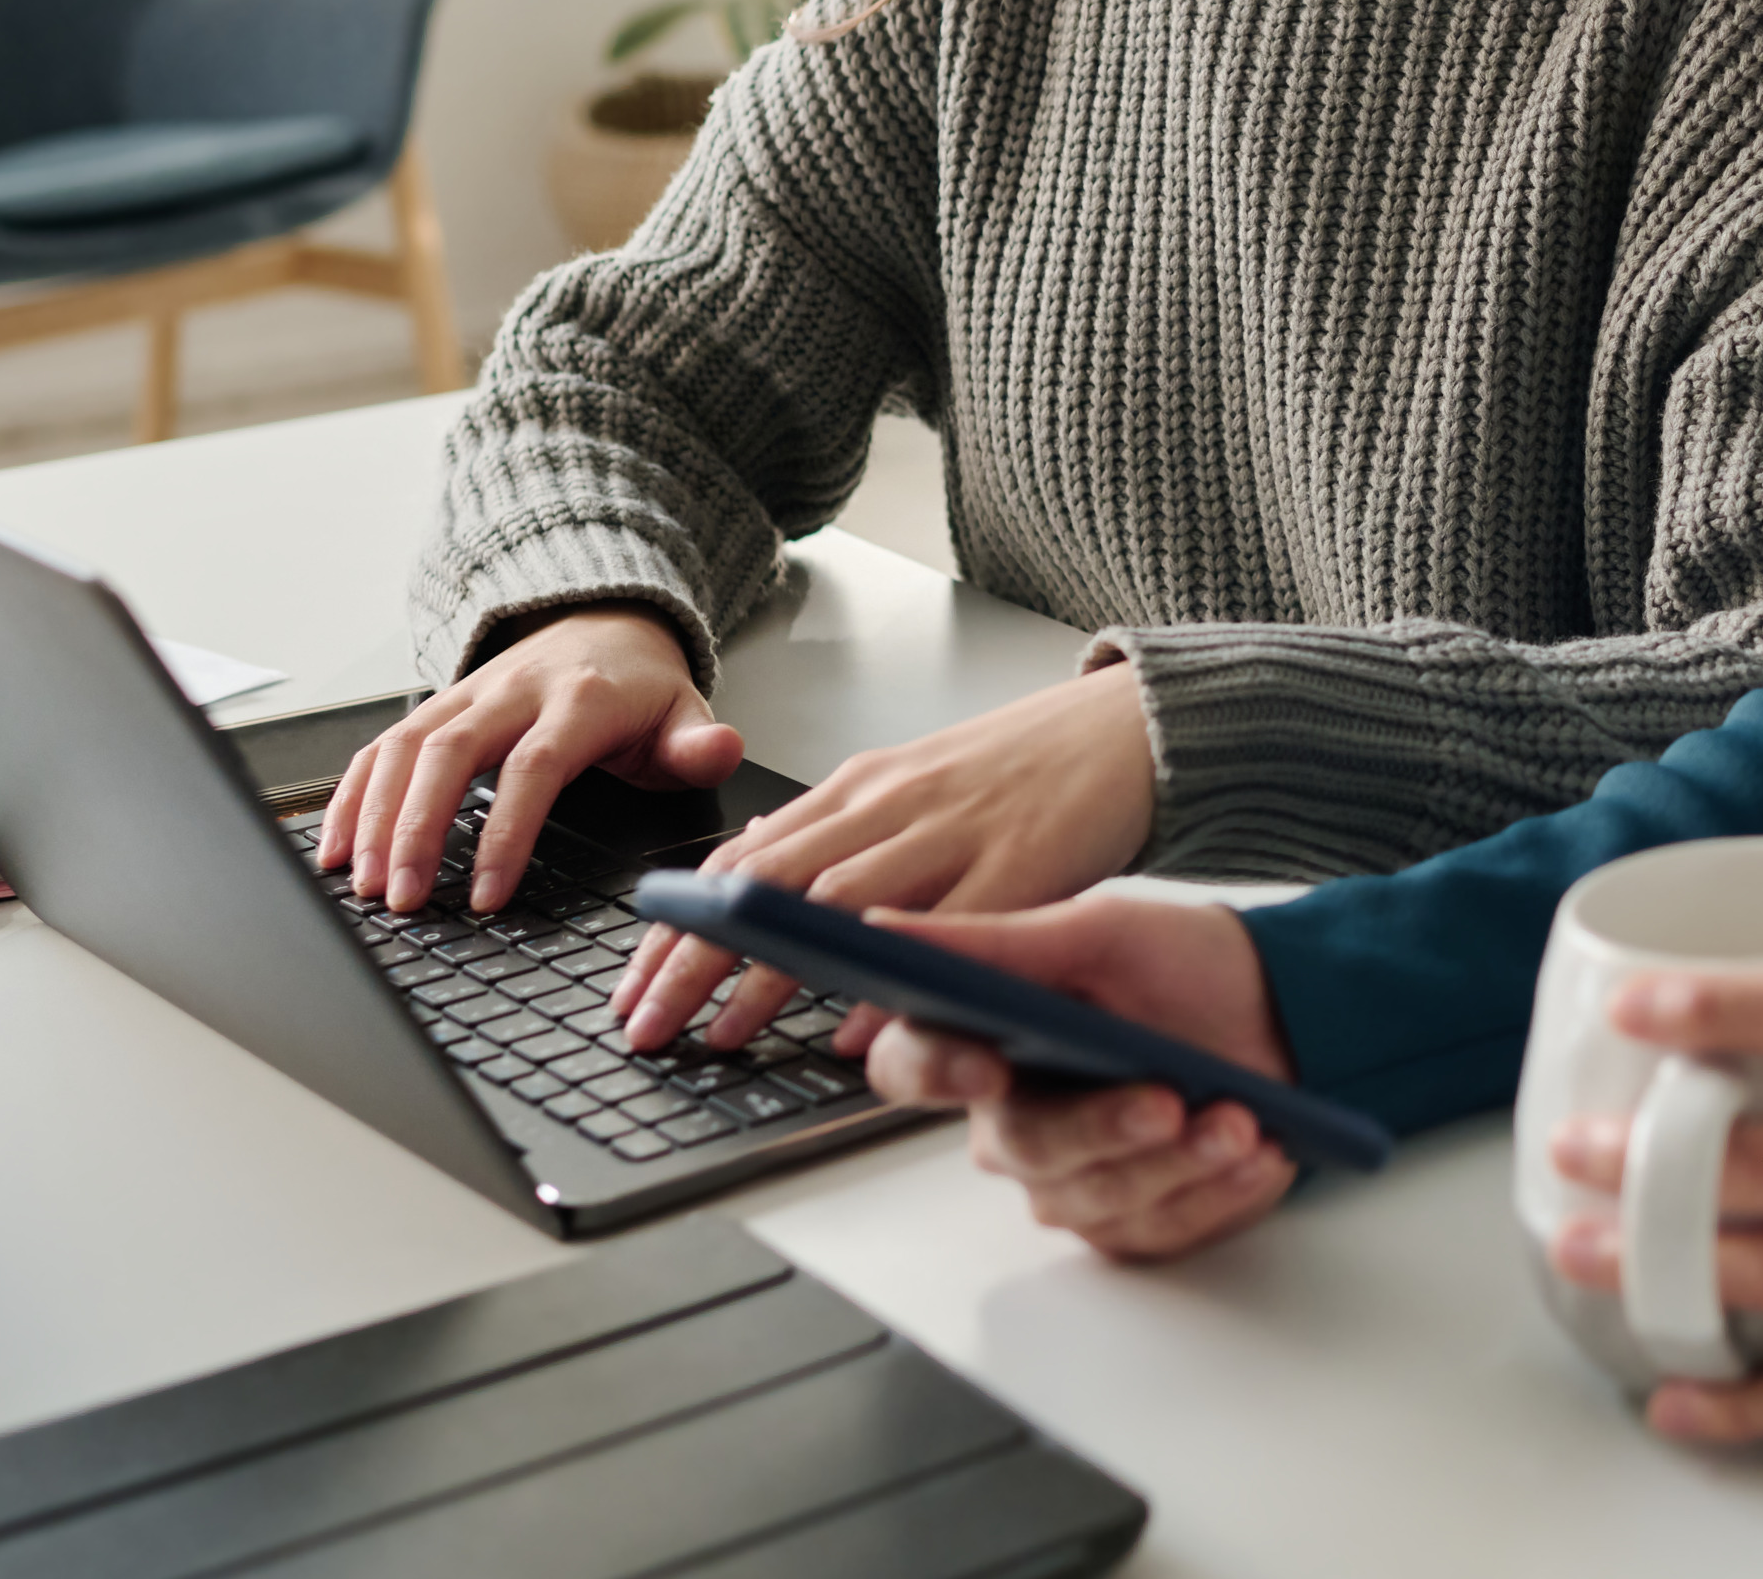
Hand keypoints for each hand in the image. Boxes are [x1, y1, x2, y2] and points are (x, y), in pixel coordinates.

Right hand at [316, 605, 737, 913]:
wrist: (607, 621)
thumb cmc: (640, 688)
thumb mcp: (684, 714)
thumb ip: (698, 744)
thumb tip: (720, 752)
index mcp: (579, 700)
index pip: (534, 768)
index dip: (506, 833)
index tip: (485, 896)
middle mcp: (513, 691)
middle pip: (450, 754)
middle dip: (417, 830)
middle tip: (402, 898)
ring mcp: (467, 694)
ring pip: (405, 747)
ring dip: (375, 817)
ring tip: (363, 884)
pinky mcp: (437, 705)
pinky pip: (384, 746)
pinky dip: (353, 794)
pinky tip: (335, 847)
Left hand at [608, 661, 1159, 1050]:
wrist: (1129, 728)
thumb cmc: (1026, 768)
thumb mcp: (915, 783)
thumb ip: (840, 829)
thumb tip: (754, 868)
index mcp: (862, 787)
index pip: (740, 858)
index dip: (677, 925)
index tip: (633, 983)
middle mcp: (894, 805)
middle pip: (769, 883)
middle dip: (696, 958)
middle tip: (647, 1023)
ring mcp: (957, 832)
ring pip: (841, 905)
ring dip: (773, 975)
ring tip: (725, 1033)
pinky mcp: (1024, 862)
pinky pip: (949, 929)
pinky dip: (898, 976)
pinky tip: (863, 1022)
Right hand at [858, 898, 1301, 1260]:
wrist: (1286, 1008)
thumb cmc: (1186, 964)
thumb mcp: (1097, 933)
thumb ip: (993, 941)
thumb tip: (881, 927)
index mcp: (985, 1041)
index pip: (913, 1067)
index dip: (936, 1072)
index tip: (988, 1066)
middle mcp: (1016, 1122)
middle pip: (1025, 1146)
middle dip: (1104, 1125)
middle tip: (1170, 1100)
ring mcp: (1075, 1178)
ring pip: (1098, 1198)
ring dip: (1178, 1163)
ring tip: (1240, 1122)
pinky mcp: (1136, 1220)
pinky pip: (1158, 1231)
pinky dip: (1216, 1195)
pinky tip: (1258, 1155)